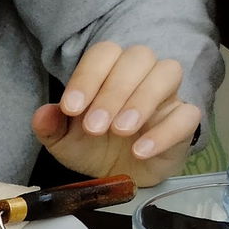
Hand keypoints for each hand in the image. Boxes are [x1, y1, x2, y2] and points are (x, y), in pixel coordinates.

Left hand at [31, 41, 201, 186]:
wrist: (121, 175)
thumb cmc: (94, 148)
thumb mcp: (64, 141)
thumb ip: (51, 127)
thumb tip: (41, 114)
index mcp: (109, 71)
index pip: (104, 53)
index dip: (87, 76)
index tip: (70, 108)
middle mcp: (141, 75)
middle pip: (138, 57)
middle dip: (113, 91)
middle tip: (94, 127)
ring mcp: (167, 95)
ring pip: (167, 72)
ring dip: (141, 100)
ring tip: (120, 131)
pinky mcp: (184, 120)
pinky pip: (187, 114)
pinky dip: (164, 132)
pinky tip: (140, 151)